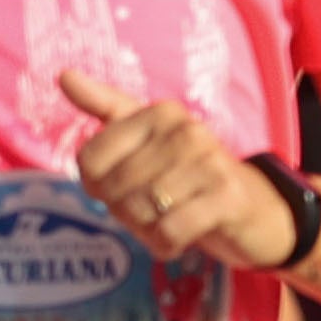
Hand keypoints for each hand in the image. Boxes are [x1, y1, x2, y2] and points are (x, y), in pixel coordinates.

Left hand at [56, 70, 291, 271]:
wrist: (256, 209)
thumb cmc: (190, 175)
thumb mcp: (148, 137)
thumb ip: (106, 107)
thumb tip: (64, 75)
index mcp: (161, 112)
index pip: (90, 159)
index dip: (97, 185)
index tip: (125, 186)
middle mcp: (186, 130)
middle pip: (113, 188)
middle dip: (124, 211)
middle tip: (152, 210)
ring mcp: (209, 162)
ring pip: (140, 211)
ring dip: (146, 230)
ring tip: (167, 222)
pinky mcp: (227, 197)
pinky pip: (169, 231)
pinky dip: (165, 244)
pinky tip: (179, 239)